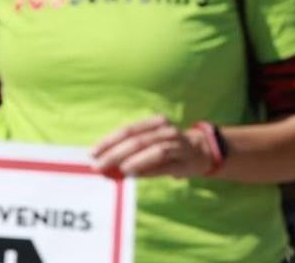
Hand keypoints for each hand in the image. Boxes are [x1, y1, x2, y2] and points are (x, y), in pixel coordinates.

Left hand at [91, 115, 212, 178]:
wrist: (201, 152)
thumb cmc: (169, 151)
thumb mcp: (150, 147)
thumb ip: (130, 154)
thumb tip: (106, 165)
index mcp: (154, 122)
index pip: (128, 130)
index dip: (109, 141)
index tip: (93, 153)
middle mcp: (165, 129)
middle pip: (136, 138)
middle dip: (114, 152)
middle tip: (99, 165)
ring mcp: (176, 141)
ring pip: (149, 147)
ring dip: (129, 158)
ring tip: (114, 168)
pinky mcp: (183, 157)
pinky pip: (162, 158)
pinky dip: (145, 164)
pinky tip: (131, 170)